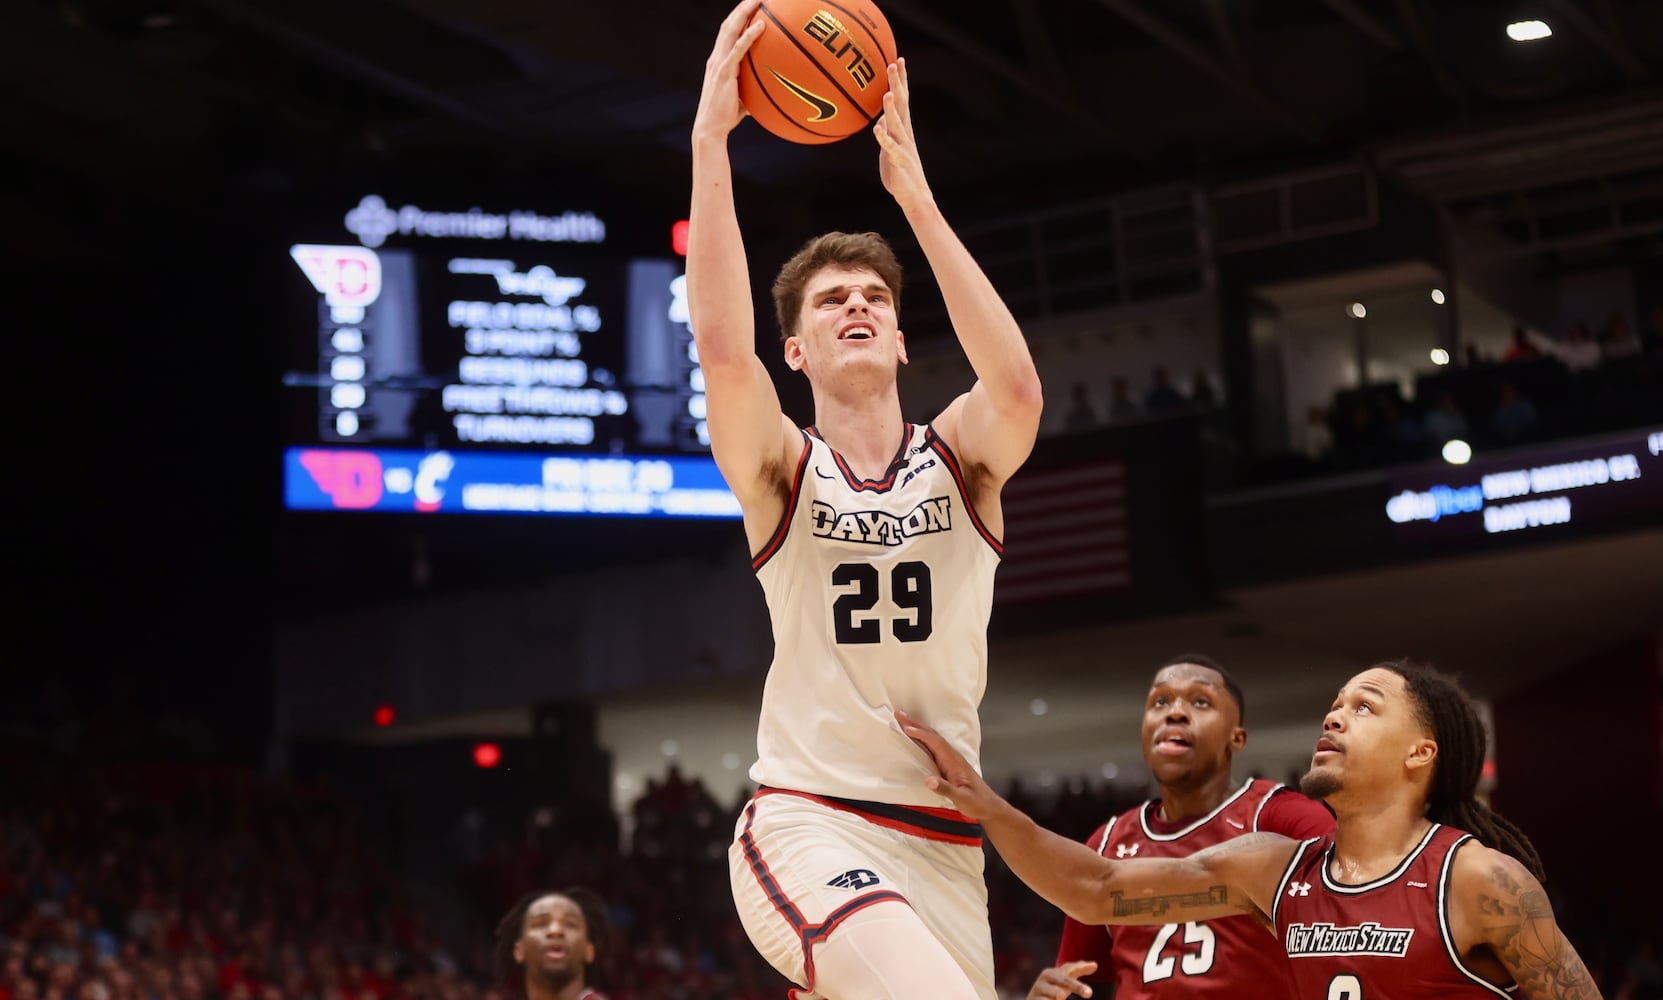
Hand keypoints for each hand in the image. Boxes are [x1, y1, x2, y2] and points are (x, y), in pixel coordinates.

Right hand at [693, 0, 765, 141]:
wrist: (711, 129)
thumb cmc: (726, 118)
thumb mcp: (742, 100)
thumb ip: (752, 90)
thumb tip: (770, 93)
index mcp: (719, 61)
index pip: (728, 33)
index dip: (738, 17)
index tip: (752, 7)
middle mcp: (717, 58)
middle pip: (728, 24)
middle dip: (742, 8)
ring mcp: (719, 63)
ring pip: (730, 30)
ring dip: (744, 12)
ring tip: (759, 0)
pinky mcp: (724, 72)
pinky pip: (738, 49)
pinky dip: (749, 35)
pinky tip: (761, 26)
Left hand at [873, 58, 933, 213]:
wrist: (913, 196)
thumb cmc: (899, 172)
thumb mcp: (889, 149)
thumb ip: (886, 133)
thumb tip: (880, 120)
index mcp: (903, 129)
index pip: (903, 99)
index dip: (901, 80)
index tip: (898, 60)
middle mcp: (905, 134)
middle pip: (902, 104)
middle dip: (898, 84)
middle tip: (894, 63)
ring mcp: (903, 147)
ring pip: (897, 124)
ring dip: (892, 109)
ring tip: (888, 93)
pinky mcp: (898, 162)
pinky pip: (890, 148)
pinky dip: (884, 139)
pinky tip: (877, 129)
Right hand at [896, 708, 996, 817]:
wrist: (988, 806)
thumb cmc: (977, 801)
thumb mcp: (962, 798)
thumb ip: (946, 789)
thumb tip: (928, 780)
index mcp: (955, 761)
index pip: (936, 743)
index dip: (922, 734)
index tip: (907, 728)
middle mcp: (952, 757)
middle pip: (932, 736)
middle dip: (916, 724)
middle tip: (899, 714)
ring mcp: (950, 760)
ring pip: (932, 740)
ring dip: (917, 729)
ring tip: (903, 721)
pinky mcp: (947, 766)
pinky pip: (932, 748)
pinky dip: (921, 739)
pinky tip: (914, 739)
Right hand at [1026, 961, 1098, 999]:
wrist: (1033, 999)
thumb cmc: (1053, 989)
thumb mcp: (1064, 981)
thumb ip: (1076, 971)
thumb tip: (1095, 965)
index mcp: (1056, 971)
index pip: (1070, 968)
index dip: (1081, 967)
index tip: (1094, 966)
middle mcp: (1047, 977)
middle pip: (1064, 980)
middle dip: (1076, 986)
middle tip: (1089, 993)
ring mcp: (1039, 988)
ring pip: (1053, 992)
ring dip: (1057, 993)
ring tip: (1061, 996)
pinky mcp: (1034, 999)